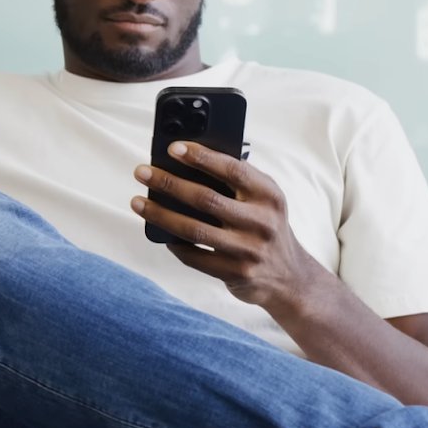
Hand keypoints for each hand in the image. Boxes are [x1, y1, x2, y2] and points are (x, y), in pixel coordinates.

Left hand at [129, 141, 327, 309]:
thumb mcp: (264, 202)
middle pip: (205, 198)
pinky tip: (158, 232)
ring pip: (193, 229)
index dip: (202, 157)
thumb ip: (237, 183)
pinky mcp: (235, 273)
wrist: (290, 279)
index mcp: (269, 195)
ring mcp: (249, 249)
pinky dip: (173, 243)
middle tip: (142, 172)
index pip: (233, 169)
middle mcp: (262, 221)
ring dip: (160, 214)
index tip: (173, 148)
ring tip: (137, 202)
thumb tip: (186, 163)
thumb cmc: (265, 228)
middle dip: (168, 183)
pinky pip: (194, 256)